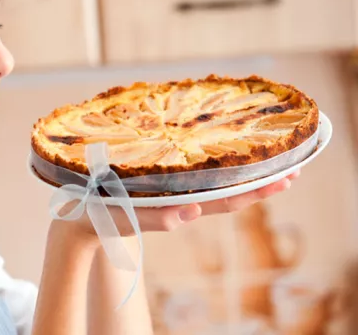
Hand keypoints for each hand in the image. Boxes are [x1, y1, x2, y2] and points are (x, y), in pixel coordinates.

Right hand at [54, 170, 299, 239]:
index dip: (255, 191)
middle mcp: (180, 199)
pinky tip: (224, 154)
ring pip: (215, 184)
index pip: (224, 200)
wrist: (79, 218)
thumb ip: (156, 218)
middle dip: (261, 182)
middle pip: (228, 192)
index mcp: (174, 205)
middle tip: (294, 168)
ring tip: (271, 158)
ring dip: (245, 173)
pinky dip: (217, 166)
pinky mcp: (159, 183)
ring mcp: (171, 192)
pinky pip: (195, 175)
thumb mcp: (123, 216)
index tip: (284, 180)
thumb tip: (191, 215)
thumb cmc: (99, 216)